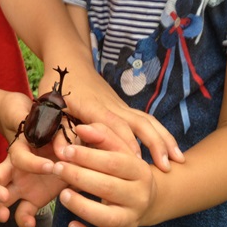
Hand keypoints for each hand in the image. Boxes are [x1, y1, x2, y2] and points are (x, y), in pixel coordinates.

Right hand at [0, 131, 69, 226]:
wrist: (69, 146)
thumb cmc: (60, 131)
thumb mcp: (63, 127)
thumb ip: (62, 136)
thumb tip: (62, 152)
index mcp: (21, 148)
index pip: (20, 157)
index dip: (33, 163)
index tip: (51, 166)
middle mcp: (15, 168)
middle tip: (2, 196)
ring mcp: (21, 186)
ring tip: (4, 216)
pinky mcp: (33, 199)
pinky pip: (22, 212)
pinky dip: (23, 220)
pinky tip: (31, 224)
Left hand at [49, 63, 183, 170]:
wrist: (69, 60)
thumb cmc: (56, 85)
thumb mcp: (49, 107)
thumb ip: (56, 130)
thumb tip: (63, 155)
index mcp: (93, 107)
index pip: (114, 126)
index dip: (125, 143)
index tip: (136, 163)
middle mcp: (112, 106)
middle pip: (139, 123)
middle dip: (154, 143)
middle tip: (167, 166)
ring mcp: (120, 105)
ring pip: (147, 121)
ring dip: (163, 139)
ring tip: (178, 160)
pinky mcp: (123, 107)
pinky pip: (146, 120)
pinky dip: (160, 134)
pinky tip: (170, 149)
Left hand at [52, 123, 157, 226]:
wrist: (145, 197)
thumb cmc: (122, 167)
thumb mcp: (117, 147)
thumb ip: (100, 134)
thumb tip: (80, 127)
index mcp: (139, 170)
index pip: (114, 162)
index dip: (88, 156)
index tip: (65, 150)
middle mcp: (140, 196)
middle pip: (109, 188)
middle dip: (79, 177)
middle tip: (57, 168)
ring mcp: (132, 218)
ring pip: (108, 218)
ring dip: (83, 207)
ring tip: (63, 196)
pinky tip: (71, 226)